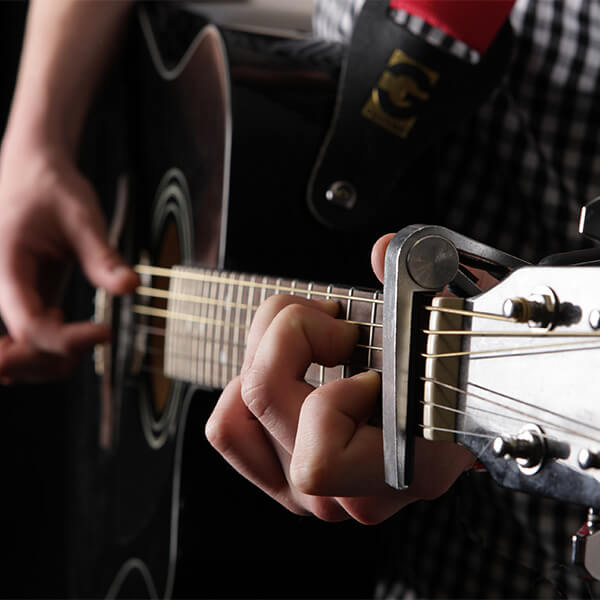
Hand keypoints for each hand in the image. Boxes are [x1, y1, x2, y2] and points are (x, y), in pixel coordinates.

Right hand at [0, 148, 137, 382]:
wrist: (33, 175)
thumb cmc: (53, 190)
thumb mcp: (82, 218)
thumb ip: (103, 256)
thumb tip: (131, 286)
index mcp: (6, 267)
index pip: (29, 326)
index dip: (67, 340)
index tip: (105, 331)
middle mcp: (0, 289)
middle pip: (18, 353)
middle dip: (59, 357)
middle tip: (99, 335)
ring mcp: (9, 299)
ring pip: (20, 356)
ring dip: (55, 360)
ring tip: (91, 335)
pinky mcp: (23, 302)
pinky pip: (28, 342)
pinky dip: (49, 353)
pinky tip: (74, 338)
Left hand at [206, 234, 474, 523]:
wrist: (460, 410)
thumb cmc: (460, 367)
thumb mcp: (455, 318)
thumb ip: (427, 280)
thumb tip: (380, 252)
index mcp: (404, 467)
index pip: (321, 458)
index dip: (335, 396)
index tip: (373, 367)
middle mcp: (351, 491)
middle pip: (264, 401)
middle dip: (292, 334)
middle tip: (336, 326)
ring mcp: (314, 491)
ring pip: (236, 414)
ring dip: (264, 357)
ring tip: (308, 343)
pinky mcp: (286, 476)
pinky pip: (230, 430)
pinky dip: (242, 392)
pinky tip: (288, 372)